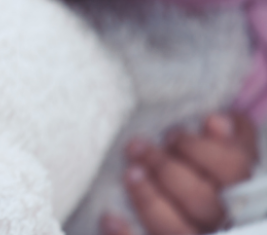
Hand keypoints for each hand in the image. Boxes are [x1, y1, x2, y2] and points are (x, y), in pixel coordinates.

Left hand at [101, 113, 257, 234]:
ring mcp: (192, 234)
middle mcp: (218, 217)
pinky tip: (109, 218)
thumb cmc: (196, 167)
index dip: (200, 150)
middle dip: (165, 168)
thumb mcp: (218, 150)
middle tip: (136, 146)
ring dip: (148, 199)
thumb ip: (226, 136)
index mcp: (236, 189)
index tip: (169, 134)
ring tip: (129, 173)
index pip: (233, 171)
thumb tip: (217, 122)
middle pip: (201, 200)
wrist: (173, 196)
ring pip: (176, 228)